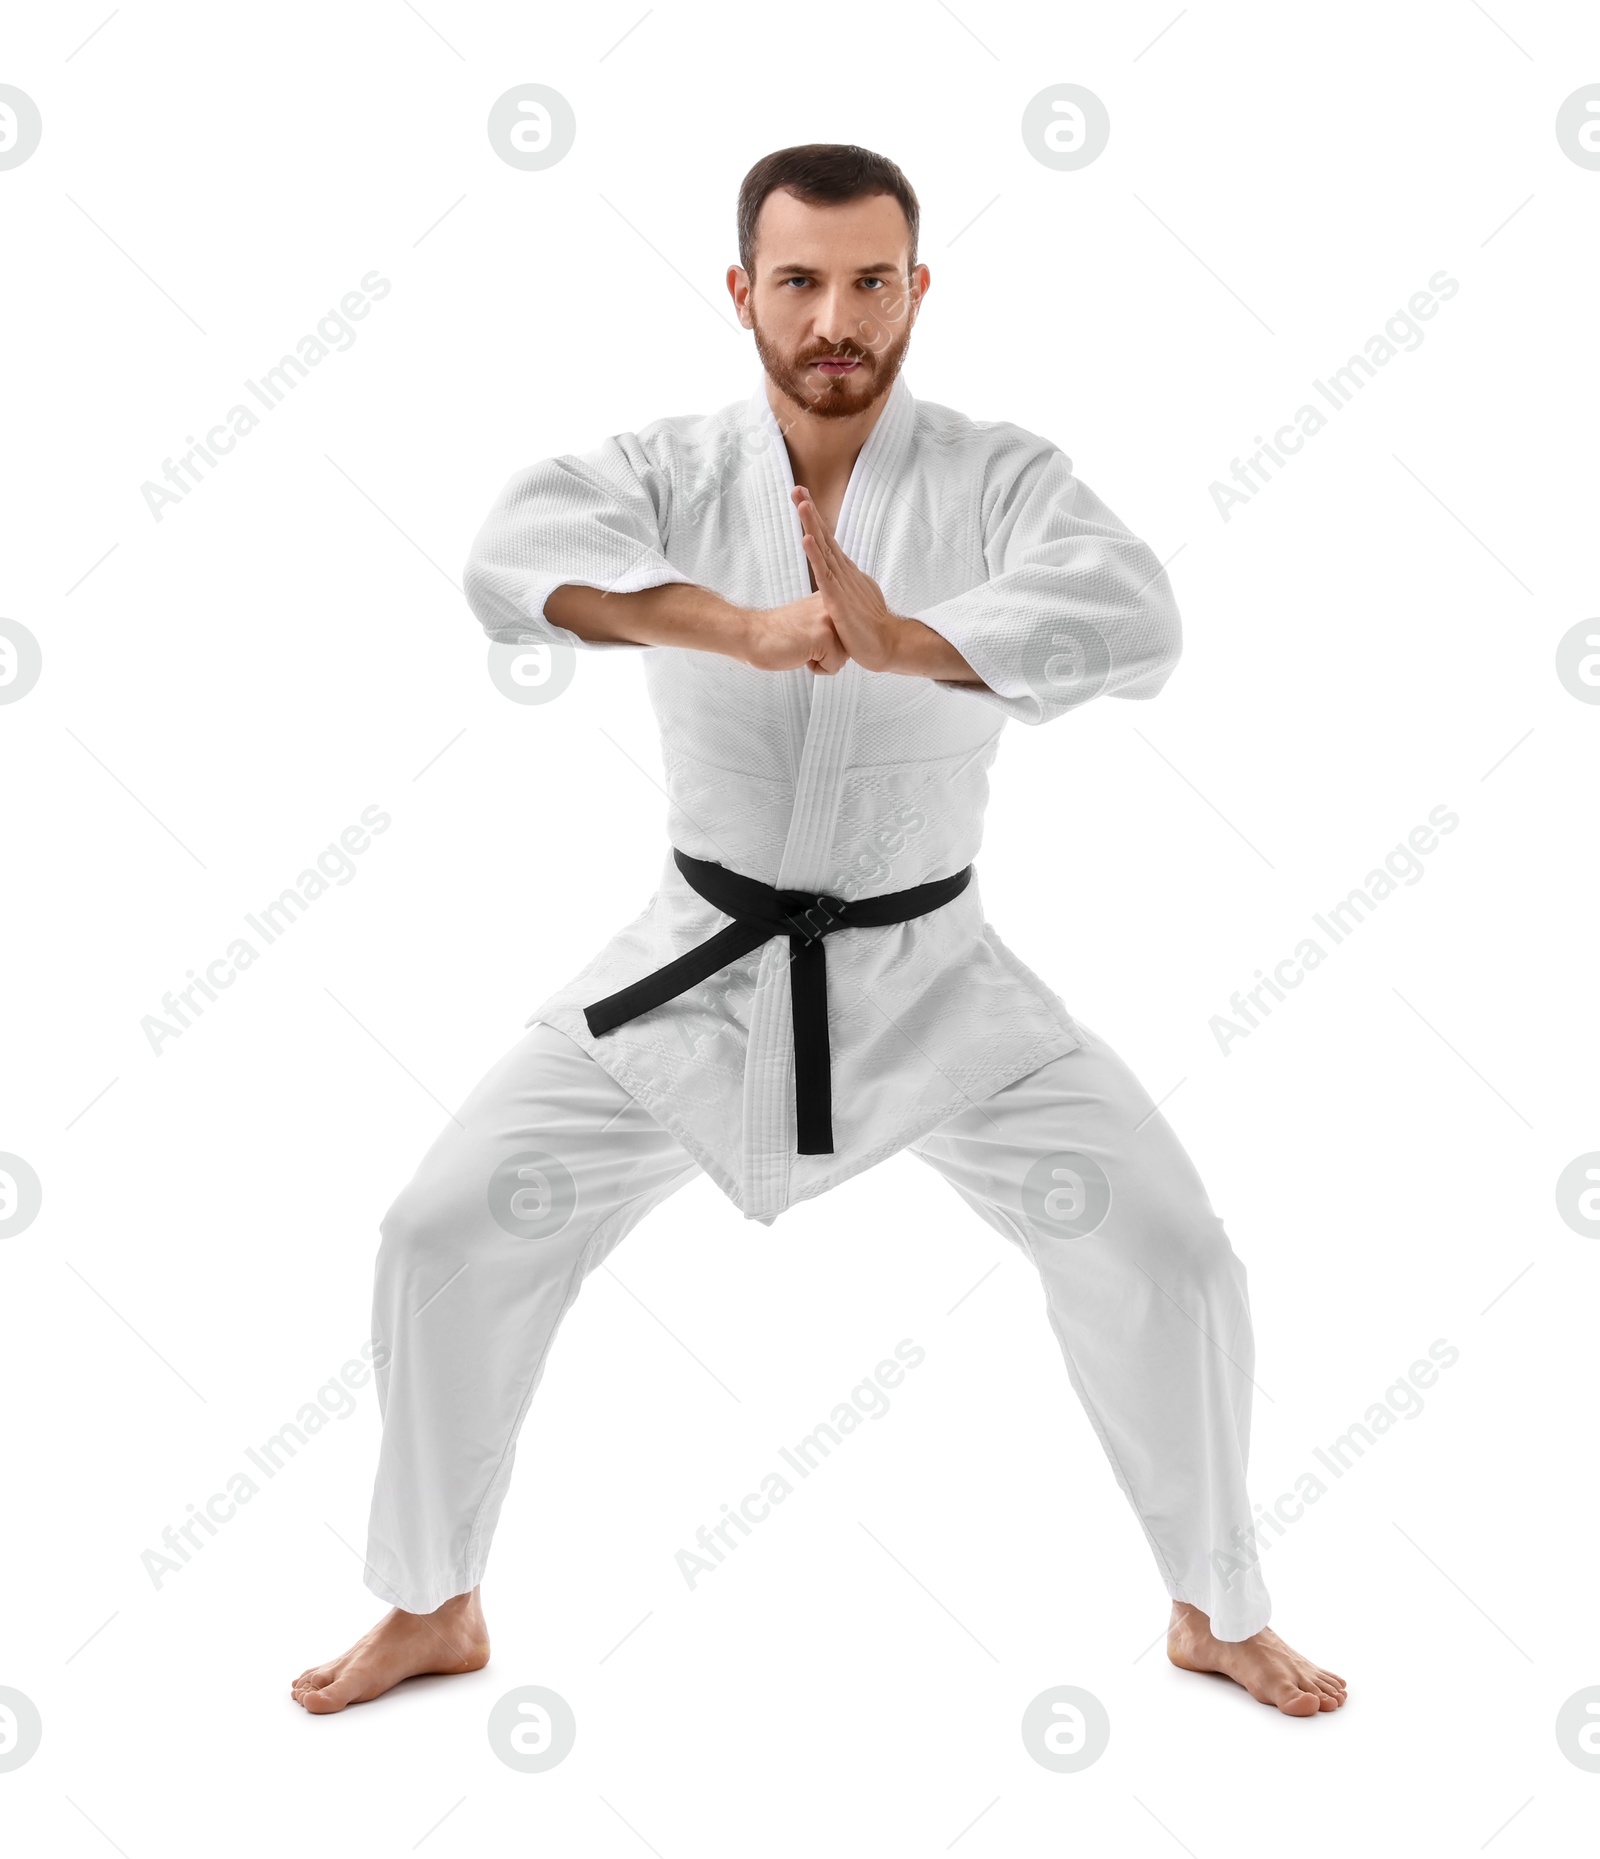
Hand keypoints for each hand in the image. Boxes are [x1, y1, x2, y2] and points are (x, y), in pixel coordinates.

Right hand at [738, 591, 848, 674]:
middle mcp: (833, 606)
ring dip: (823, 661)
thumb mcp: (811, 621)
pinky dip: (816, 668)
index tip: (811, 637)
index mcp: (830, 599)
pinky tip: (800, 653)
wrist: (752, 635)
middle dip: (829, 654)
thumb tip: (850, 641)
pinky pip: (833, 667)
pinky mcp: (824, 637)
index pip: (849, 634)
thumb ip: (830, 624)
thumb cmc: (778, 634)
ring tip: (802, 647)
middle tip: (804, 643)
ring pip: (843, 658)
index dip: (831, 644)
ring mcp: (829, 620)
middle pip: (849, 647)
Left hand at [791, 486, 900, 672]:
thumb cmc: (868, 627)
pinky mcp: (839, 598)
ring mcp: (843, 583)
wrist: (886, 645)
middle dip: (811, 511)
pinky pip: (825, 573)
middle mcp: (845, 571)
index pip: (827, 540)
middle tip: (798, 488)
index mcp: (845, 572)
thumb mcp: (851, 603)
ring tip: (802, 503)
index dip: (814, 520)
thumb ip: (840, 591)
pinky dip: (815, 554)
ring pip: (824, 548)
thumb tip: (832, 587)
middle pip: (825, 535)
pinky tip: (807, 538)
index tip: (802, 498)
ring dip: (812, 524)